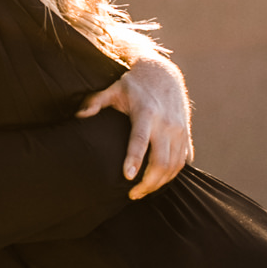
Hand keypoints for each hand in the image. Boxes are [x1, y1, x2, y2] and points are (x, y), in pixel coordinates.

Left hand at [78, 54, 192, 197]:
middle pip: (162, 161)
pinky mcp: (186, 134)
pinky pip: (183, 161)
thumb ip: (96, 102)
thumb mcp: (113, 89)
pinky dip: (172, 175)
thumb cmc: (133, 85)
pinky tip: (159, 182)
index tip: (128, 177)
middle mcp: (166, 123)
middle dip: (148, 183)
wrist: (163, 73)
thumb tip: (80, 116)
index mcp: (146, 113)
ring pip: (175, 165)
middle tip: (133, 194)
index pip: (141, 140)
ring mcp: (179, 130)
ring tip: (143, 191)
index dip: (135, 159)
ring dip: (160, 183)